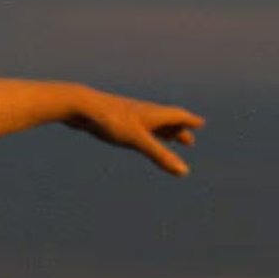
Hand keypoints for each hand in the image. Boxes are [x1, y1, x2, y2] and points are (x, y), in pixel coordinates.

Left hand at [65, 87, 204, 175]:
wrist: (78, 105)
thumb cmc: (109, 120)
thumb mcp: (137, 139)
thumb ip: (159, 155)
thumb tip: (184, 171)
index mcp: (151, 113)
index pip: (176, 115)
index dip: (188, 121)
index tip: (200, 123)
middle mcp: (141, 112)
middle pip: (165, 121)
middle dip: (178, 130)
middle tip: (189, 141)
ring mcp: (126, 115)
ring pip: (149, 123)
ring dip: (162, 131)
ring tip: (169, 138)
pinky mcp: (112, 120)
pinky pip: (133, 126)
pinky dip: (143, 132)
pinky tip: (136, 135)